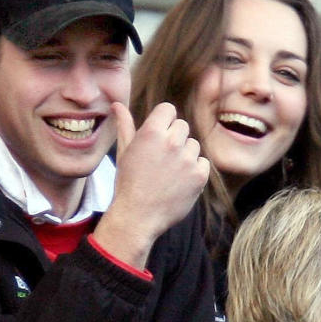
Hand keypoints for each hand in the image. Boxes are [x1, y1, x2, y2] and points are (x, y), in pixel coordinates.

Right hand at [92, 102, 208, 270]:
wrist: (137, 217)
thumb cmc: (128, 182)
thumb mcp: (124, 152)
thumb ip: (125, 125)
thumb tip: (117, 104)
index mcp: (151, 132)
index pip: (168, 110)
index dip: (163, 121)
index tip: (157, 136)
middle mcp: (172, 142)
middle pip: (182, 126)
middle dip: (173, 138)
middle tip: (160, 158)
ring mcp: (187, 159)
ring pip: (193, 144)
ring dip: (184, 154)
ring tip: (168, 172)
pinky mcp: (199, 175)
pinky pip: (203, 162)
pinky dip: (194, 170)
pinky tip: (178, 181)